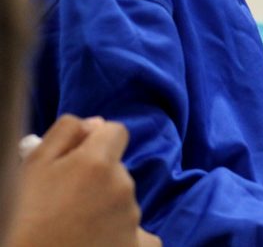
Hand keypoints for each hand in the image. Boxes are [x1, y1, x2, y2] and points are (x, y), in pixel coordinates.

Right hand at [7, 114, 158, 246]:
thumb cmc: (25, 219)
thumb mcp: (34, 167)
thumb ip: (66, 133)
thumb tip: (95, 124)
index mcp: (98, 163)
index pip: (116, 131)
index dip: (96, 142)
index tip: (78, 159)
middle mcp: (122, 186)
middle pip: (117, 169)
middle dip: (97, 179)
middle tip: (66, 202)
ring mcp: (132, 218)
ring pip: (123, 199)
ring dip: (105, 206)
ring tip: (74, 226)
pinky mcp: (139, 244)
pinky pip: (141, 234)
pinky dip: (123, 234)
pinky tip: (100, 241)